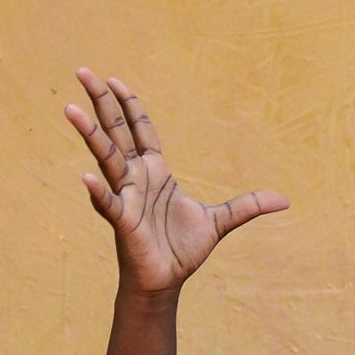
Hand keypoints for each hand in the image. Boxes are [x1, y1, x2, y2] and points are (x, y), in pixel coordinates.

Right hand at [64, 69, 288, 295]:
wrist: (166, 282)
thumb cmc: (182, 249)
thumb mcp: (220, 222)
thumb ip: (247, 206)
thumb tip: (285, 200)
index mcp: (155, 171)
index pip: (139, 129)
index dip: (129, 105)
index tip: (115, 80)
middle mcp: (136, 178)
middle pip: (115, 132)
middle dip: (101, 102)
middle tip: (83, 72)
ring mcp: (126, 197)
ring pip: (105, 158)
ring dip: (89, 133)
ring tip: (69, 108)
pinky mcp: (123, 222)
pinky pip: (108, 203)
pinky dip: (98, 192)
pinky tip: (86, 178)